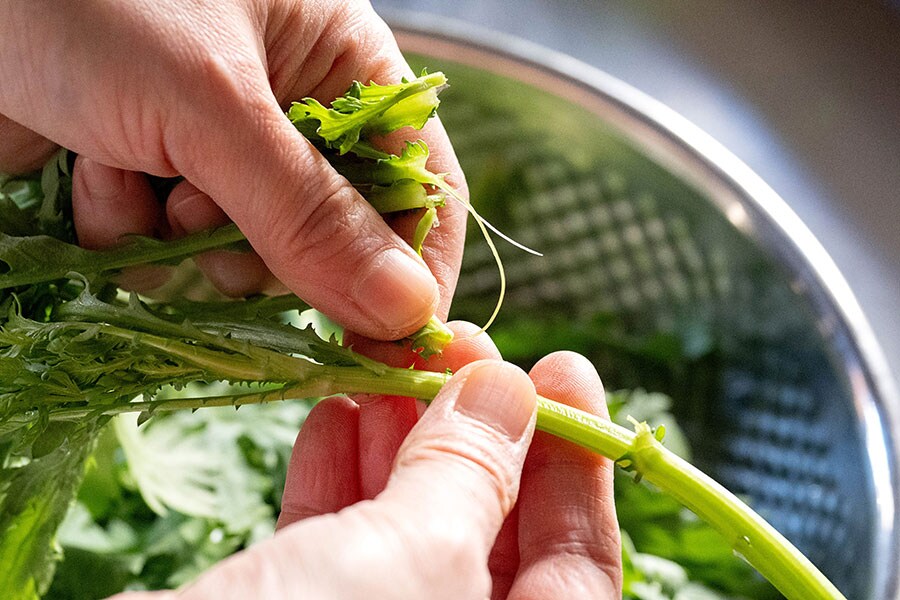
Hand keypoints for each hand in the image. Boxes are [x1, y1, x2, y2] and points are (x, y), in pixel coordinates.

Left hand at [0, 0, 466, 338]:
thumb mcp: (210, 101)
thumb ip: (308, 211)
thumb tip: (404, 309)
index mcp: (341, 65)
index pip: (419, 185)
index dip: (415, 267)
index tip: (396, 342)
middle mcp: (290, 116)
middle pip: (331, 238)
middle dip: (271, 246)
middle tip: (217, 213)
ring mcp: (218, 152)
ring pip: (245, 257)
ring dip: (186, 236)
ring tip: (136, 167)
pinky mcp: (151, 182)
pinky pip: (170, 255)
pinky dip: (128, 231)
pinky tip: (91, 172)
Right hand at [114, 322, 621, 598]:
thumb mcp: (416, 559)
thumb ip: (471, 476)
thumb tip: (508, 390)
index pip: (579, 567)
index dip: (577, 464)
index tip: (563, 369)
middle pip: (492, 539)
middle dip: (478, 435)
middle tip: (462, 346)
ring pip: (406, 534)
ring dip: (400, 443)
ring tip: (392, 363)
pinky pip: (331, 548)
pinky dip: (335, 479)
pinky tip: (333, 411)